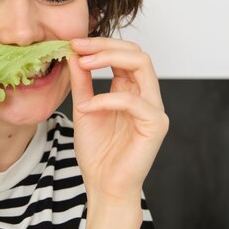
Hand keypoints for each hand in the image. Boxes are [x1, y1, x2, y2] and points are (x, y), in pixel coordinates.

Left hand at [67, 37, 168, 204]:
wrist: (103, 185)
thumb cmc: (97, 151)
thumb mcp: (83, 108)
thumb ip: (81, 82)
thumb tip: (73, 53)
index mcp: (131, 89)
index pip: (124, 53)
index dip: (100, 44)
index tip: (73, 42)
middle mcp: (146, 95)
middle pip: (136, 52)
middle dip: (105, 44)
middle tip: (77, 46)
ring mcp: (154, 108)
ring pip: (142, 65)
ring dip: (109, 58)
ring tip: (82, 63)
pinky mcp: (155, 125)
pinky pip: (133, 101)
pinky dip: (105, 99)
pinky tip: (85, 107)